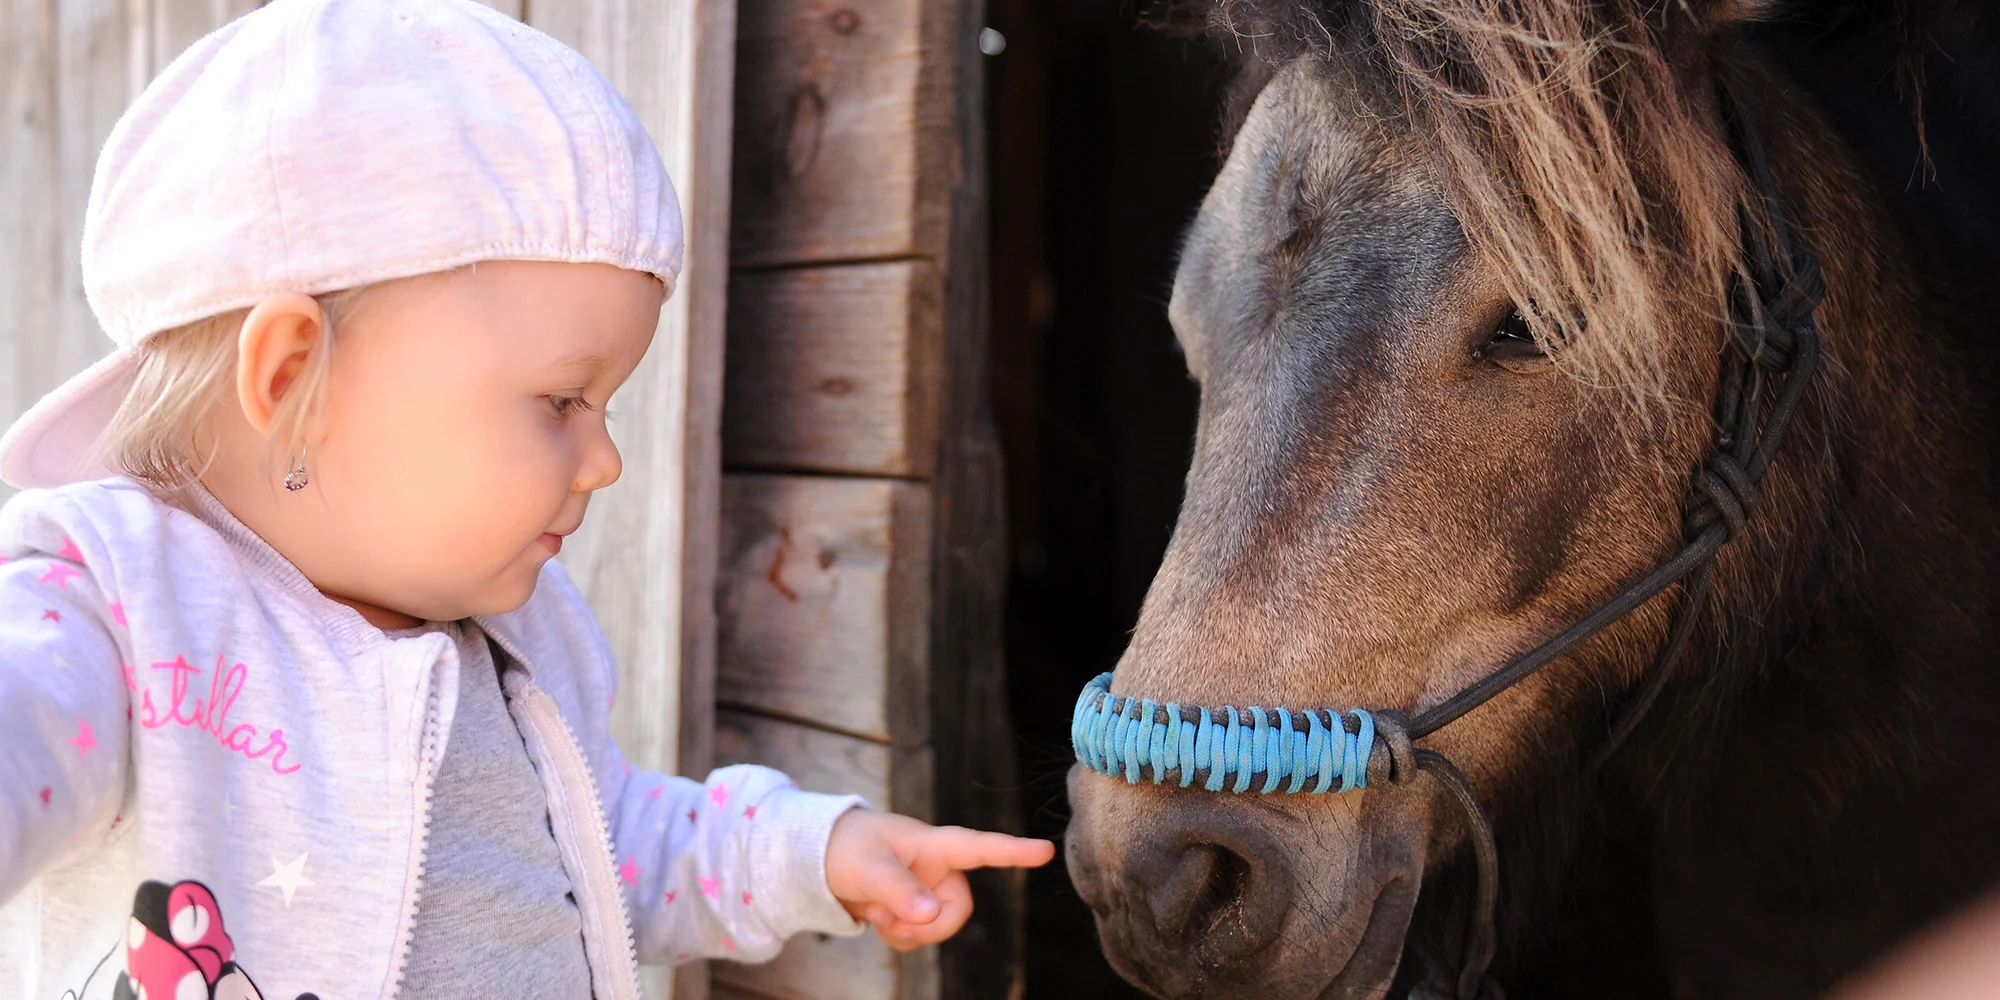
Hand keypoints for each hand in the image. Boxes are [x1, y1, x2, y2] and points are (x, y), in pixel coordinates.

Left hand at [825, 809, 1055, 950]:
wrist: (817, 858)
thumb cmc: (846, 847)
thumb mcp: (869, 867)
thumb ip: (900, 890)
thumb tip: (931, 915)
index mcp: (934, 844)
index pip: (981, 847)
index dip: (1013, 851)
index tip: (1044, 851)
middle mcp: (937, 867)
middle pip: (960, 907)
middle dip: (931, 925)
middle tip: (895, 921)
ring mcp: (926, 888)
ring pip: (940, 926)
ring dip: (910, 932)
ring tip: (880, 914)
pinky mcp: (912, 907)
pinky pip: (920, 935)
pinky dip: (900, 936)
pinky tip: (879, 921)